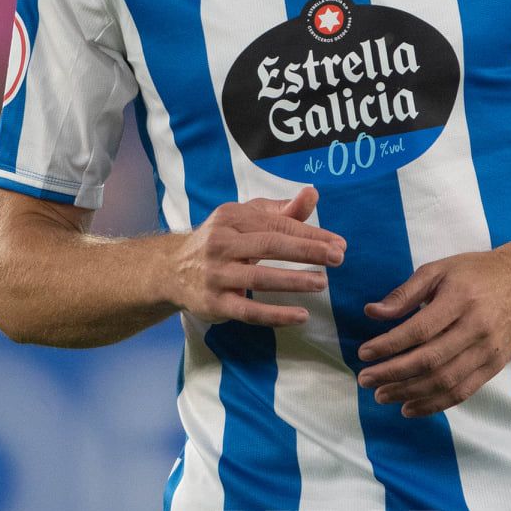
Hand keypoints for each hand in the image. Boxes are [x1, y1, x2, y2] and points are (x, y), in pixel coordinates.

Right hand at [169, 186, 345, 327]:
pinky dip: (275, 315)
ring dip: (293, 280)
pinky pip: (248, 311)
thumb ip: (281, 211)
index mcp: (232, 218)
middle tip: (337, 257)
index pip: (277, 224)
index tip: (339, 243)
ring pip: (259, 277)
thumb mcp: (244, 219)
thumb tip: (313, 194)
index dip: (310, 234)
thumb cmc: (222, 241)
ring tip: (322, 283)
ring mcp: (216, 274)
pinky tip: (300, 316)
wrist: (171, 271)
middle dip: (306, 250)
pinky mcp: (214, 303)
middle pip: (269, 244)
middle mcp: (221, 243)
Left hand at [353, 246, 510, 416]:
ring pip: (445, 381)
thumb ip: (406, 293)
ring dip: (409, 393)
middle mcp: (477, 327)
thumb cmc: (476, 273)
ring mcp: (489, 350)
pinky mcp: (495, 366)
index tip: (364, 354)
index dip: (388, 345)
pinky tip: (410, 407)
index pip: (419, 330)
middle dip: (393, 374)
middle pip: (430, 360)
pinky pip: (462, 392)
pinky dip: (434, 404)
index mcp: (460, 298)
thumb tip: (372, 313)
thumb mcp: (439, 270)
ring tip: (382, 395)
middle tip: (366, 380)